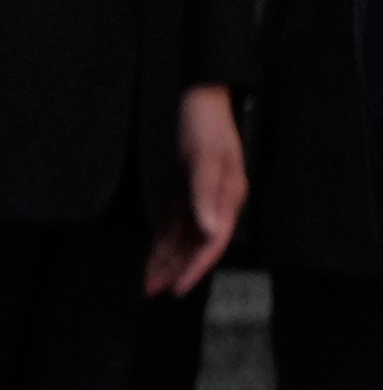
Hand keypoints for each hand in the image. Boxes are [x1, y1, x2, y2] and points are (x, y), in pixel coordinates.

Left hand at [145, 85, 245, 296]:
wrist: (199, 98)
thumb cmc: (205, 126)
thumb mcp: (204, 159)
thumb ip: (206, 195)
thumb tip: (210, 230)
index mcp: (229, 196)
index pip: (213, 241)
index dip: (196, 266)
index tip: (178, 288)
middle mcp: (217, 202)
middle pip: (197, 244)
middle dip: (176, 268)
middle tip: (152, 291)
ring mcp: (203, 197)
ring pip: (185, 237)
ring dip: (167, 258)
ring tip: (147, 281)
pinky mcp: (188, 191)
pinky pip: (177, 224)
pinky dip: (164, 241)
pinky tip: (153, 254)